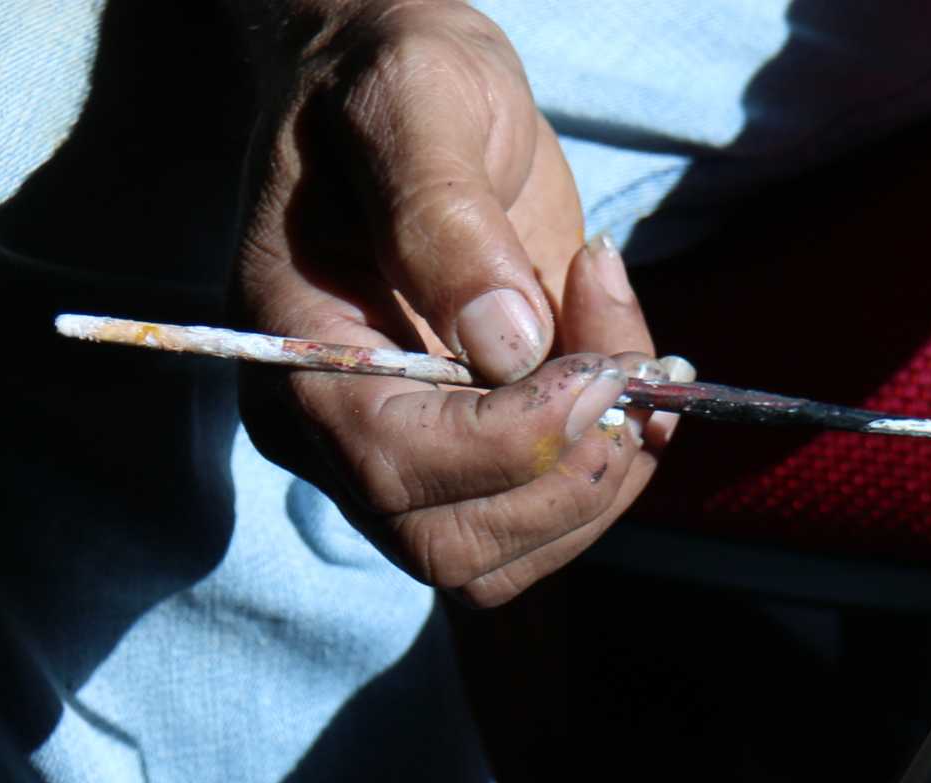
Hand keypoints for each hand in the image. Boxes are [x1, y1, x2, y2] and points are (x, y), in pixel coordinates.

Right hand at [230, 0, 674, 605]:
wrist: (408, 87)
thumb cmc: (392, 79)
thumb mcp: (414, 101)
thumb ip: (443, 218)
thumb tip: (507, 345)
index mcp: (294, 351)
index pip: (395, 462)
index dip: (516, 439)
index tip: (602, 366)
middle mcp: (334, 433)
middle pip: (454, 546)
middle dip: (568, 470)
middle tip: (633, 358)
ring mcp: (406, 457)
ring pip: (507, 556)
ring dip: (602, 473)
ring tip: (636, 347)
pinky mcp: (473, 457)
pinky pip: (544, 520)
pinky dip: (612, 463)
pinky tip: (634, 368)